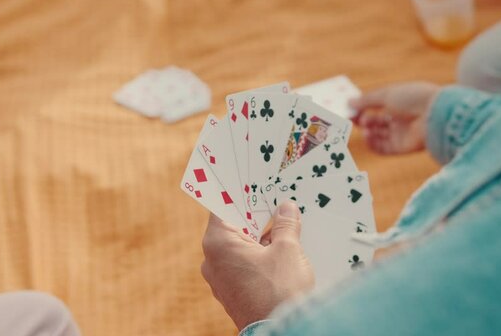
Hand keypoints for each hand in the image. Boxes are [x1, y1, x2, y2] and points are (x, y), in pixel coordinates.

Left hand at [201, 202, 313, 329]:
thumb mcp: (288, 249)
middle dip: (256, 214)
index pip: (223, 206)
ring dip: (262, 235)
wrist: (282, 331)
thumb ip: (286, 224)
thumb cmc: (279, 291)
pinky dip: (261, 254)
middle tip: (275, 198)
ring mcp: (221, 279)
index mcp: (218, 243)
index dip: (240, 192)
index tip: (251, 179)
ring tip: (285, 222)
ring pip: (241, 245)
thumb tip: (286, 209)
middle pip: (234, 225)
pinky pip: (245, 263)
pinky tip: (282, 248)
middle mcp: (212, 260)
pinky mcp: (234, 292)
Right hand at [349, 82, 440, 153]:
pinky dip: (373, 145)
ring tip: (364, 127)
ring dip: (368, 132)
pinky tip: (367, 137)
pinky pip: (384, 149)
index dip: (364, 108)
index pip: (377, 107)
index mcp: (399, 103)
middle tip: (351, 119)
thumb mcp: (386, 95)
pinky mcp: (404, 147)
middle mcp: (401, 119)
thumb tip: (349, 102)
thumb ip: (366, 100)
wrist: (435, 114)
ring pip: (379, 136)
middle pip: (377, 123)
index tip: (350, 108)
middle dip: (363, 120)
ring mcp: (403, 134)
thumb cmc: (413, 98)